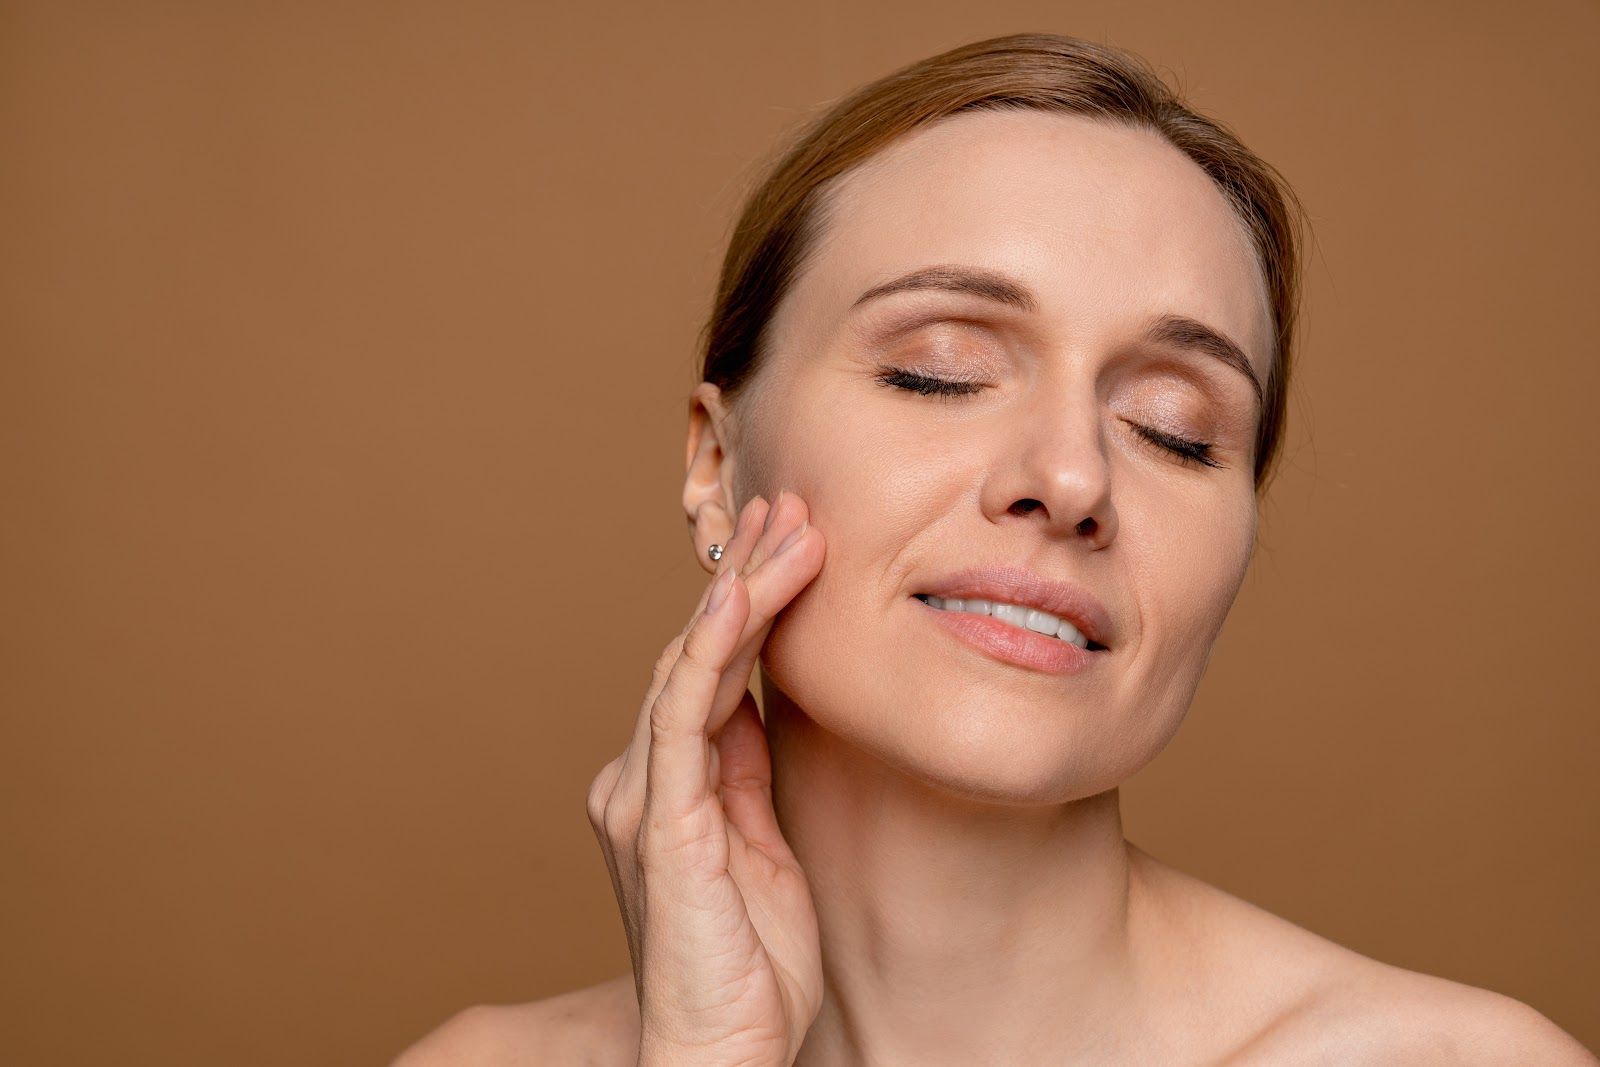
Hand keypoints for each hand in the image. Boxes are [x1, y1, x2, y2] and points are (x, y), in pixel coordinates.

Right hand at [586, 490, 825, 1066]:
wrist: (721, 1051)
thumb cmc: (748, 965)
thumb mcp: (760, 845)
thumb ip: (744, 772)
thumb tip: (756, 701)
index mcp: (668, 783)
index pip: (707, 671)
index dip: (749, 605)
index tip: (793, 545)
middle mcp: (640, 776)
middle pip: (694, 651)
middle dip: (746, 575)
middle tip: (790, 508)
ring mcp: (643, 793)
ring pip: (689, 664)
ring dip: (742, 589)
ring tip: (789, 526)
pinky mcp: (660, 817)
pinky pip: (685, 711)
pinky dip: (711, 645)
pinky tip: (741, 590)